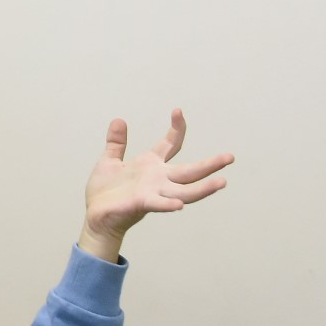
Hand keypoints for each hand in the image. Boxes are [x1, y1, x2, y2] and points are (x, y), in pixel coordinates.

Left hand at [79, 109, 232, 261]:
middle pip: (189, 170)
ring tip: (222, 182)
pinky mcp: (142, 203)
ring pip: (184, 190)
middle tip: (230, 156)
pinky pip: (159, 204)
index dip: (176, 128)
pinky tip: (180, 205)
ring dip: (203, 188)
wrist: (95, 215)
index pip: (170, 144)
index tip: (178, 111)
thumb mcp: (109, 161)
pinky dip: (169, 204)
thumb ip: (116, 143)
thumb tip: (119, 120)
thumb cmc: (105, 191)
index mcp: (151, 165)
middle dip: (210, 164)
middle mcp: (158, 178)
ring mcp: (153, 191)